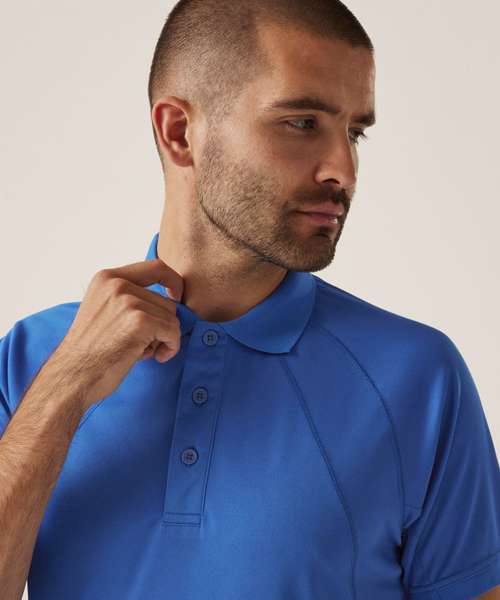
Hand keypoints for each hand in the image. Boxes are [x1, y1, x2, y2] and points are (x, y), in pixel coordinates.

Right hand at [55, 258, 183, 410]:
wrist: (72, 377)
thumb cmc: (90, 351)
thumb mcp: (103, 310)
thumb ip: (128, 298)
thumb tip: (169, 299)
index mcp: (107, 278)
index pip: (155, 266)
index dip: (173, 281)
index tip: (175, 297)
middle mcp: (117, 284)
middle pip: (166, 300)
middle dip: (161, 324)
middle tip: (143, 344)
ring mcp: (128, 302)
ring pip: (171, 317)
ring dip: (163, 338)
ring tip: (141, 350)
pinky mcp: (140, 321)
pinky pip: (173, 331)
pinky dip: (171, 347)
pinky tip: (155, 357)